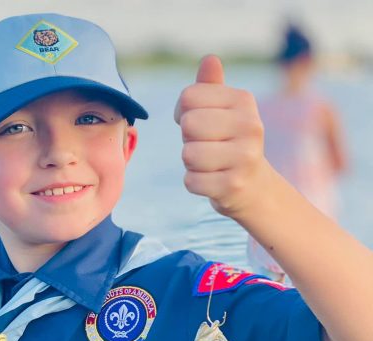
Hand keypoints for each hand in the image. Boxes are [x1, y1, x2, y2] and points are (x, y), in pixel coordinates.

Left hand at [175, 55, 271, 218]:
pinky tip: (212, 181)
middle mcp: (250, 125)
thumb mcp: (222, 112)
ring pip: (188, 154)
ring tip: (210, 164)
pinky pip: (191, 181)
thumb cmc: (227, 143)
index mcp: (243, 100)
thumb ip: (210, 87)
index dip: (182, 112)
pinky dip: (194, 183)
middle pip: (188, 125)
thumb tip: (209, 59)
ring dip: (191, 163)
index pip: (189, 97)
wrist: (253, 186)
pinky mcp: (234, 185)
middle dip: (188, 139)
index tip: (198, 124)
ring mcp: (245, 156)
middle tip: (206, 146)